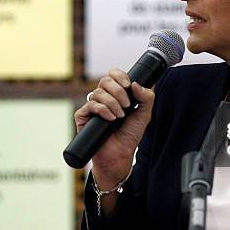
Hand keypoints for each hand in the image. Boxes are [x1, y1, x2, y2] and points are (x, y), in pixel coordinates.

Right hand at [74, 68, 154, 189]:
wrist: (120, 155)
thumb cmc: (130, 135)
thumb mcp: (144, 114)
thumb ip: (146, 97)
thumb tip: (135, 83)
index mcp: (116, 94)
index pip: (113, 75)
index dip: (120, 76)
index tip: (128, 85)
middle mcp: (103, 98)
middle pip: (105, 80)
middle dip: (118, 91)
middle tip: (127, 105)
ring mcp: (92, 107)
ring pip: (98, 92)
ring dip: (113, 103)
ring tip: (120, 116)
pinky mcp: (83, 116)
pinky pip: (90, 105)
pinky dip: (103, 110)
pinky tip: (110, 119)